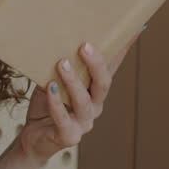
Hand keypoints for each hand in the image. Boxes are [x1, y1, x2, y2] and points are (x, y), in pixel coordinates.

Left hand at [19, 32, 140, 161]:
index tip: (135, 28)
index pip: (112, 67)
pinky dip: (55, 102)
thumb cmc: (45, 106)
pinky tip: (49, 87)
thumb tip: (58, 37)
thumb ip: (60, 66)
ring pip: (83, 101)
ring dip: (73, 81)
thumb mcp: (52, 81)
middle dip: (96, 64)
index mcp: (95, 91)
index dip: (122, 50)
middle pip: (103, 84)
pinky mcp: (69, 136)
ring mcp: (83, 123)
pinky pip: (63, 118)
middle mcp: (94, 107)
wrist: (33, 140)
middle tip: (85, 45)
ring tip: (62, 63)